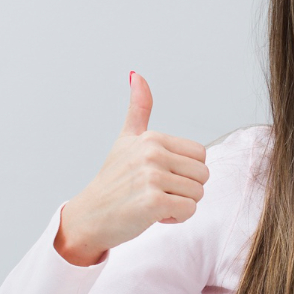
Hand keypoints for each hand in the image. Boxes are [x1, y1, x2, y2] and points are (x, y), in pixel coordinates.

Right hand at [54, 72, 208, 266]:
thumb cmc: (112, 182)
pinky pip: (189, 210)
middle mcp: (152, 153)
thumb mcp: (125, 139)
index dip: (185, 172)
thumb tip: (136, 75)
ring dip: (180, 205)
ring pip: (198, 194)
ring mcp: (152, 177)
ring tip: (154, 204)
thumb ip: (138, 108)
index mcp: (152, 137)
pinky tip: (154, 216)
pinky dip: (176, 218)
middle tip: (158, 193)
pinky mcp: (153, 202)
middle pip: (202, 175)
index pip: (200, 155)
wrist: (90, 217)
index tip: (160, 178)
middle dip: (185, 190)